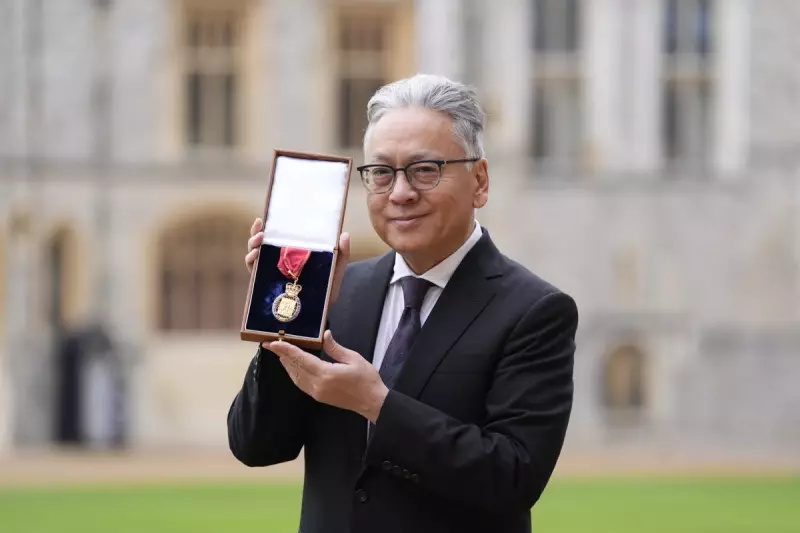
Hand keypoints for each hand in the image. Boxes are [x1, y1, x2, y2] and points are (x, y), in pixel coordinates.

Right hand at [245, 218, 350, 303]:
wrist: (320, 311)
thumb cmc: (327, 288)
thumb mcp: (335, 269)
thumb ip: (342, 253)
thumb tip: (344, 234)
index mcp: (291, 252)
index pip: (276, 236)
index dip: (267, 226)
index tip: (264, 218)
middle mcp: (277, 260)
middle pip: (261, 243)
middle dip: (256, 233)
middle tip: (260, 229)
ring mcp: (270, 272)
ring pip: (254, 254)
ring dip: (252, 245)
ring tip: (258, 242)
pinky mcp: (265, 284)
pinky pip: (254, 271)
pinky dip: (251, 261)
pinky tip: (255, 256)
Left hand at [264, 331, 387, 421]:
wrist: (372, 402)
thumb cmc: (366, 379)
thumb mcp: (353, 359)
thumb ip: (335, 348)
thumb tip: (325, 334)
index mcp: (325, 373)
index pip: (301, 359)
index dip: (286, 350)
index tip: (273, 343)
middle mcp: (317, 384)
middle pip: (295, 368)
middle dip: (283, 356)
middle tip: (271, 345)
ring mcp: (317, 392)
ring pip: (296, 377)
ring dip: (287, 365)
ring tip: (280, 354)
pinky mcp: (318, 397)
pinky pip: (301, 384)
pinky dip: (294, 374)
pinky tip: (292, 368)